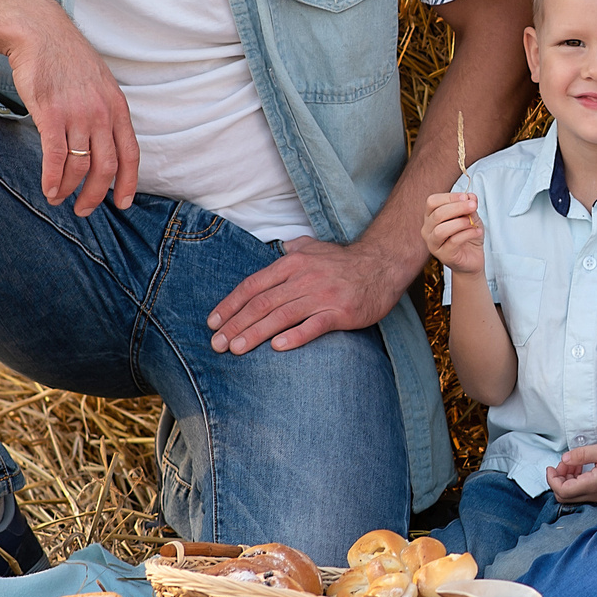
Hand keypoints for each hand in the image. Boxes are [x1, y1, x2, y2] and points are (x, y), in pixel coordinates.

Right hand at [4, 0, 139, 216]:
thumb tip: (103, 143)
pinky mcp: (51, 114)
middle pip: (106, 167)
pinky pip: (56, 157)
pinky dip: (53, 179)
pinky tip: (48, 190)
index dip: (129, 183)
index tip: (123, 203)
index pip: (131, 154)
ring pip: (80, 166)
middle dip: (96, 194)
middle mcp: (102, 113)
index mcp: (118, 107)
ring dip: (70, 189)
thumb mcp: (99, 84)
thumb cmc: (67, 59)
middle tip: (84, 210)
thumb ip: (105, 112)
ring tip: (59, 200)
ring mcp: (78, 114)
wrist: (40, 32)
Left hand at [207, 236, 405, 354]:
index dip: (230, 305)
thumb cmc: (345, 261)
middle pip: (261, 303)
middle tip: (216, 345)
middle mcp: (303, 278)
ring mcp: (322, 295)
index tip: (213, 323)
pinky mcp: (341, 312)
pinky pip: (314, 326)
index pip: (253, 286)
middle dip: (235, 325)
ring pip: (281, 316)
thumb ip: (295, 248)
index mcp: (292, 263)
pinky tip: (277, 347)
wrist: (383, 265)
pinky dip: (294, 336)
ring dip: (255, 333)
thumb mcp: (315, 247)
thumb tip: (279, 246)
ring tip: (235, 349)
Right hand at [421, 192, 486, 274]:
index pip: (432, 202)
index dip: (449, 197)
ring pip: (441, 230)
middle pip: (437, 214)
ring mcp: (433, 244)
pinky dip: (467, 234)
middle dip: (457, 208)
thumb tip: (470, 196)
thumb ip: (469, 206)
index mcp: (431, 217)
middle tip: (473, 206)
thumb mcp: (471, 217)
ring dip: (460, 223)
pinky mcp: (443, 255)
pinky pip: (453, 242)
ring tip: (472, 222)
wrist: (472, 259)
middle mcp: (428, 230)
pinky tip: (477, 232)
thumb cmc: (468, 236)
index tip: (465, 197)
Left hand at [547, 441, 596, 503]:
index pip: (562, 490)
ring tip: (572, 463)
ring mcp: (596, 496)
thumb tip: (564, 459)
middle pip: (563, 497)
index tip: (551, 466)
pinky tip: (580, 468)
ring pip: (570, 496)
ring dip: (565, 480)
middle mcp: (593, 494)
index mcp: (593, 484)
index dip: (552, 479)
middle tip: (563, 463)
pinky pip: (579, 493)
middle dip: (557, 479)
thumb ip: (582, 454)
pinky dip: (573, 481)